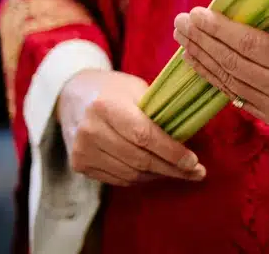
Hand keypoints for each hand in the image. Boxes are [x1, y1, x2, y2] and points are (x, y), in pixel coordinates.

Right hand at [57, 69, 205, 185]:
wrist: (72, 95)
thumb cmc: (113, 89)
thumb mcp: (136, 88)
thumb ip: (157, 111)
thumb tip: (188, 136)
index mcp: (106, 106)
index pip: (144, 135)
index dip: (171, 152)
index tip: (194, 162)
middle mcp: (91, 130)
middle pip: (139, 159)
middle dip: (172, 169)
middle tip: (196, 173)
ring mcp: (82, 150)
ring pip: (131, 174)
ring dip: (159, 176)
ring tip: (179, 172)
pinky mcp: (80, 164)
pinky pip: (118, 179)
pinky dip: (141, 178)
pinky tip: (155, 172)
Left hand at [173, 8, 268, 124]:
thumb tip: (229, 0)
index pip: (251, 45)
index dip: (220, 29)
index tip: (197, 13)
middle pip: (235, 64)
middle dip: (203, 41)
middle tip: (182, 21)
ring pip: (229, 81)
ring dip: (201, 57)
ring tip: (183, 37)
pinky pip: (233, 94)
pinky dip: (210, 75)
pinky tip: (194, 58)